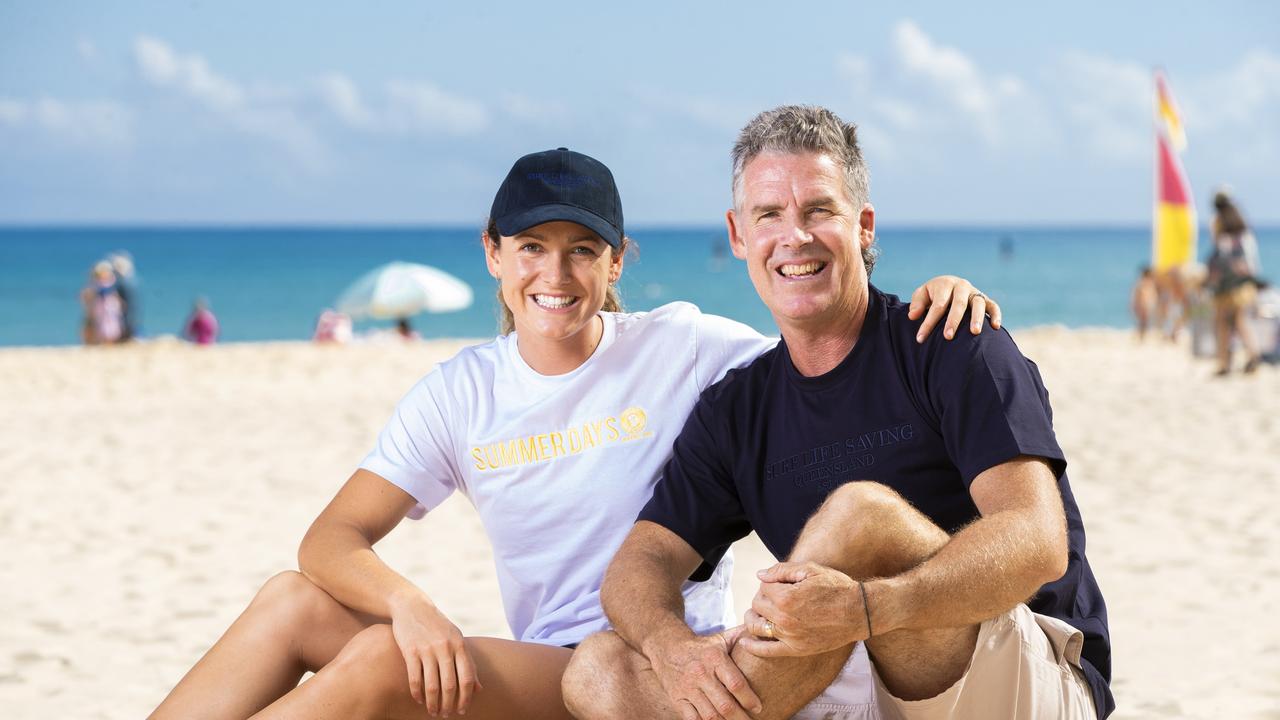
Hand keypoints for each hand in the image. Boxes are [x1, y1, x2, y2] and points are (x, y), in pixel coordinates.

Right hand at [388, 591, 480, 716]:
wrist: (412, 606)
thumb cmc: (437, 626)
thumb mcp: (456, 639)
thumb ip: (468, 662)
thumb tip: (479, 689)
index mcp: (460, 645)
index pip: (467, 678)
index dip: (466, 698)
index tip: (462, 711)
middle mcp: (445, 647)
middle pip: (450, 685)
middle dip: (449, 704)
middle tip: (446, 715)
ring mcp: (427, 649)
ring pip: (432, 685)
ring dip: (433, 703)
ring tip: (433, 712)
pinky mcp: (410, 650)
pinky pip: (415, 678)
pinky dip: (417, 693)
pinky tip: (419, 700)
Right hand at [646, 628, 762, 719]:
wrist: (667, 646)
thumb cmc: (702, 646)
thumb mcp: (721, 639)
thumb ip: (743, 637)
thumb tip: (767, 632)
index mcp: (714, 658)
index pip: (735, 683)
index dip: (749, 699)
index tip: (759, 708)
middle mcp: (700, 674)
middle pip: (724, 704)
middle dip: (741, 719)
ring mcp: (687, 688)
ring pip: (710, 716)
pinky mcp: (677, 699)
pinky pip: (692, 719)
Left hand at [737, 562, 867, 657]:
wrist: (860, 612)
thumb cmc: (836, 587)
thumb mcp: (810, 570)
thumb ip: (781, 570)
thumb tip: (760, 575)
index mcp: (786, 597)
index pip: (763, 588)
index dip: (770, 583)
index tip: (779, 584)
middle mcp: (785, 619)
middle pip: (757, 605)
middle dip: (762, 598)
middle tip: (774, 596)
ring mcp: (790, 636)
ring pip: (756, 626)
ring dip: (752, 618)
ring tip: (757, 614)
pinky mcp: (796, 650)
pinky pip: (766, 651)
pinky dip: (752, 647)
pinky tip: (744, 642)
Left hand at [908, 275, 1001, 342]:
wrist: (949, 285)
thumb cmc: (932, 295)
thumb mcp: (922, 295)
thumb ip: (917, 304)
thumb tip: (913, 316)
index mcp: (944, 284)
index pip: (937, 305)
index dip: (929, 322)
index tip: (920, 338)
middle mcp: (961, 286)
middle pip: (958, 304)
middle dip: (953, 320)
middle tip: (948, 337)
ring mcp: (974, 292)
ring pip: (978, 303)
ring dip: (977, 317)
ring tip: (974, 332)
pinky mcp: (985, 299)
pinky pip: (993, 306)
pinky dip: (996, 315)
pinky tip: (996, 327)